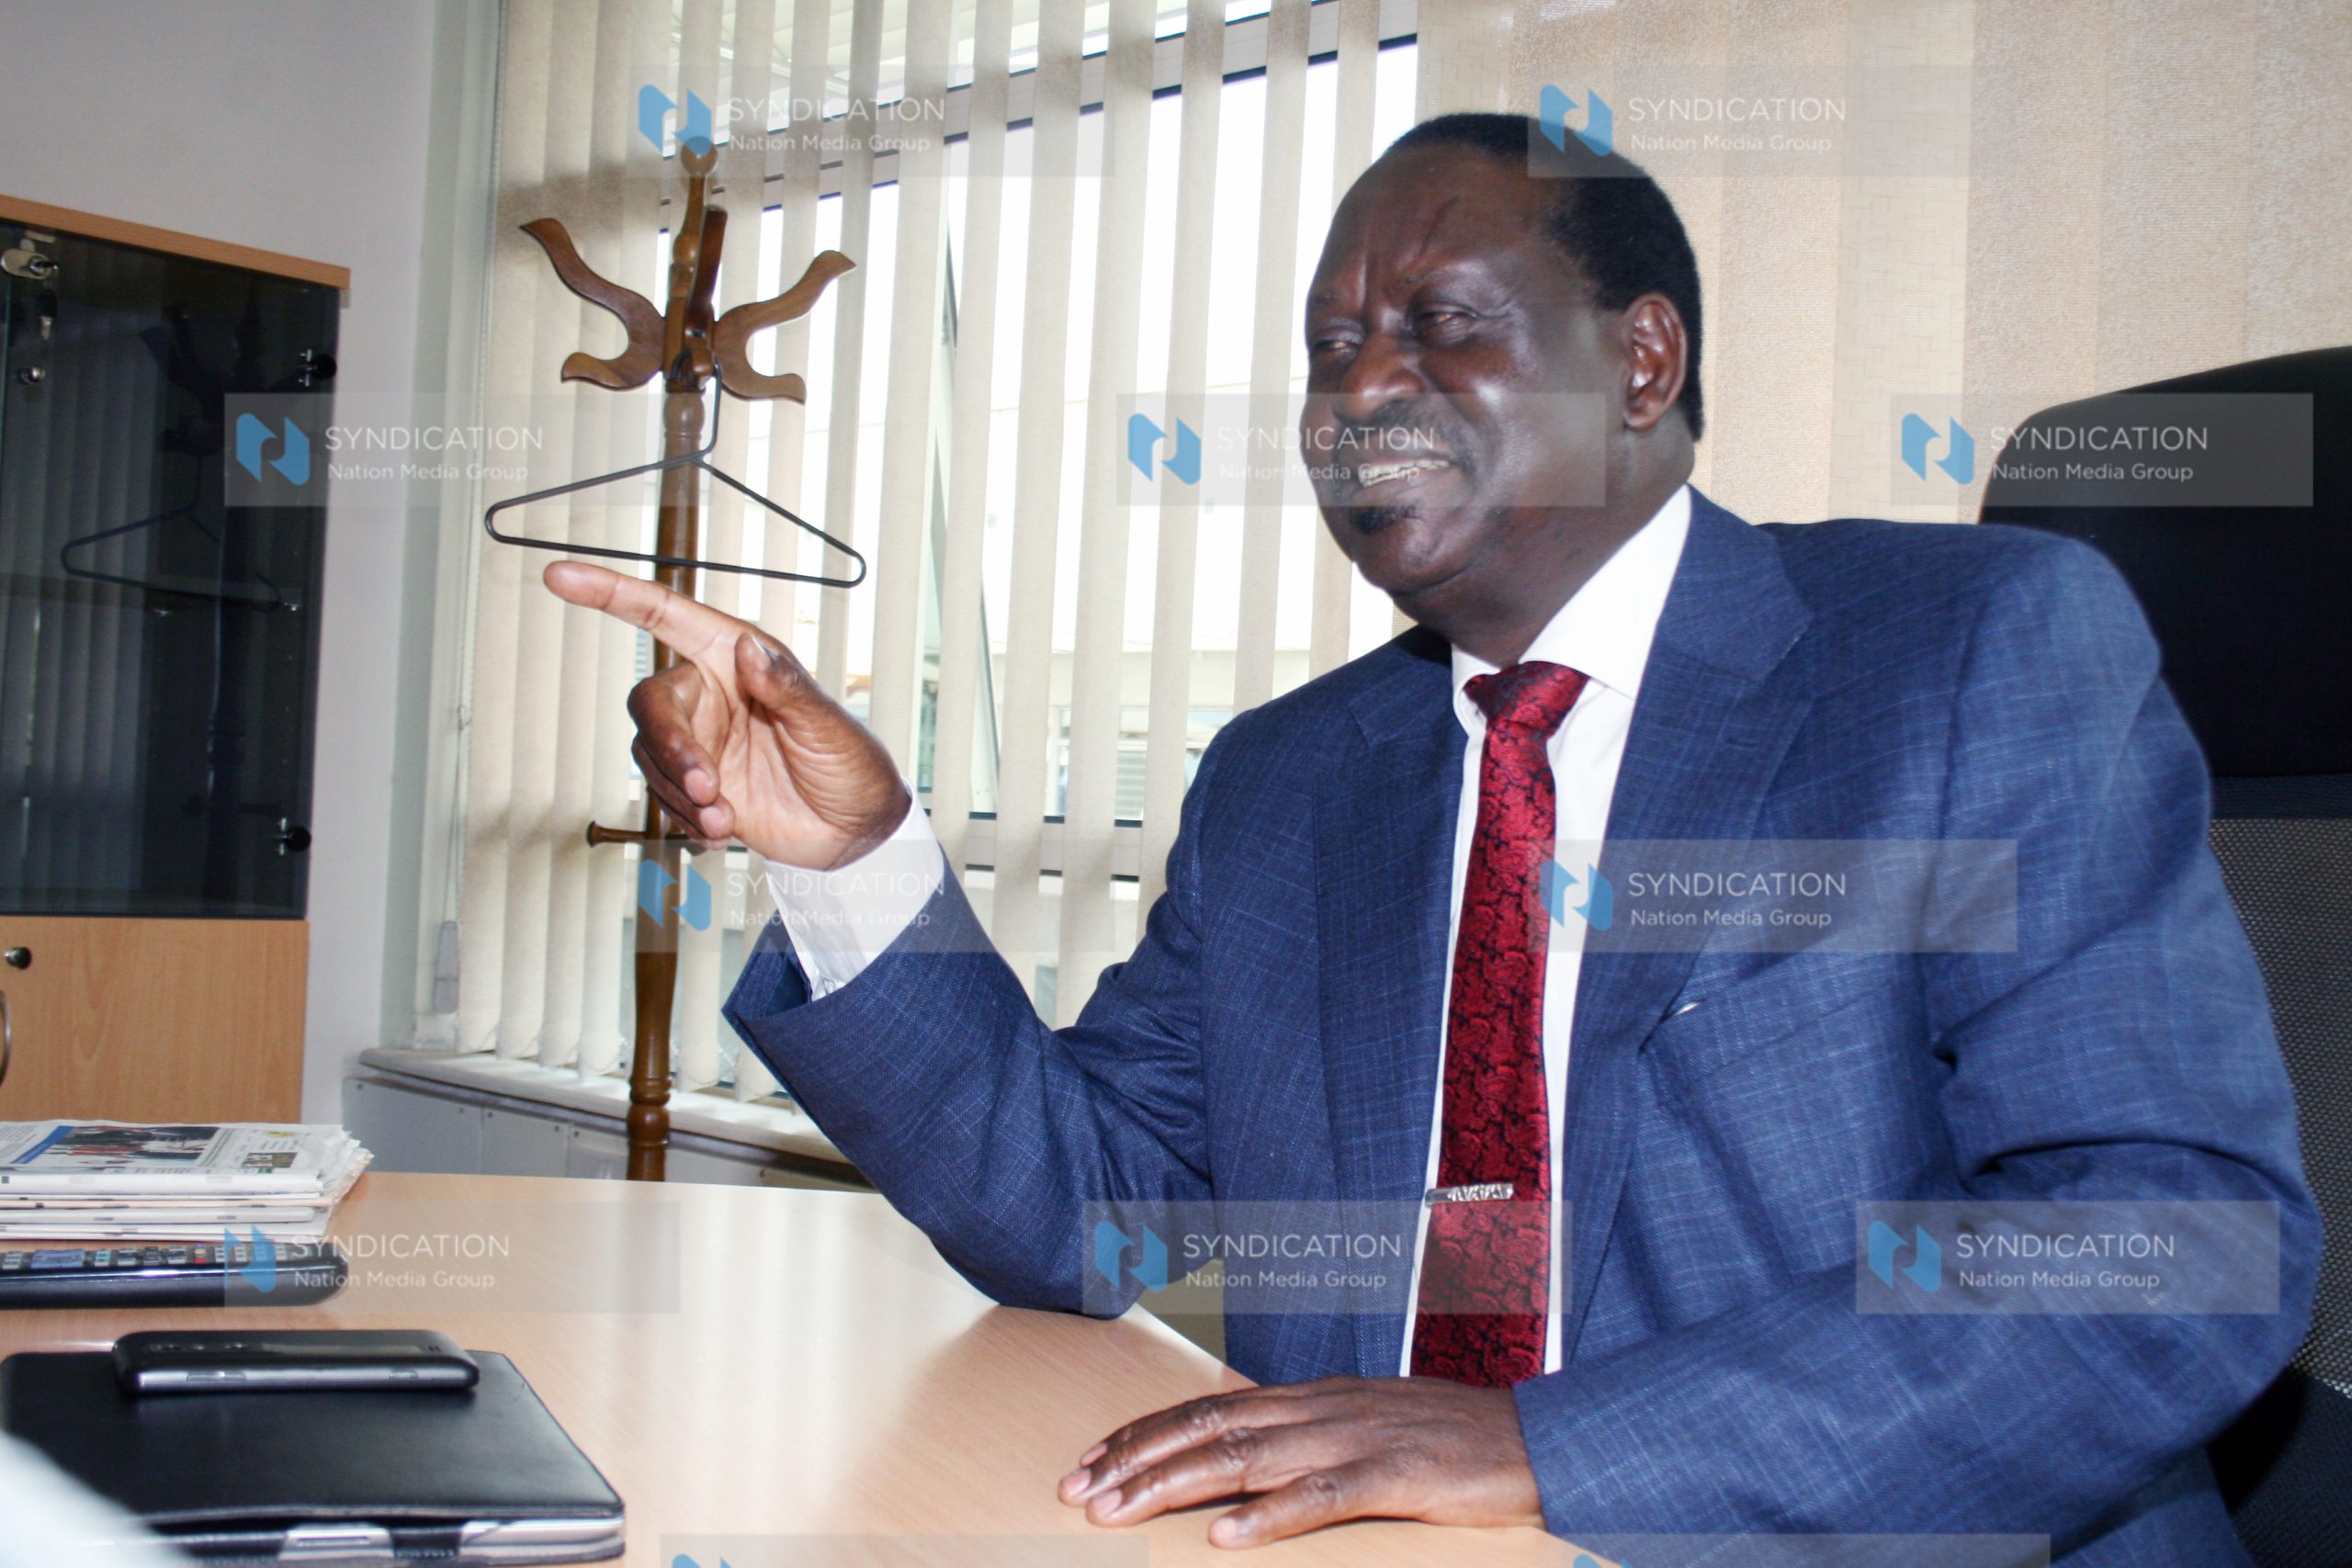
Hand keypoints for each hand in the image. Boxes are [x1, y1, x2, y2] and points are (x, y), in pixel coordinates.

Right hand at [542, 560, 908, 868]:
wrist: (854, 834)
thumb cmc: (851, 764)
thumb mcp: (828, 725)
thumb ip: (786, 688)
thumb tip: (750, 649)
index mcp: (736, 656)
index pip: (665, 614)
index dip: (611, 593)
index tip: (560, 577)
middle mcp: (710, 693)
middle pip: (651, 702)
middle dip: (670, 748)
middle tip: (706, 788)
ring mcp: (700, 741)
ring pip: (651, 756)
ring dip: (681, 793)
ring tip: (725, 818)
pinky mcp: (696, 786)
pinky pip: (665, 798)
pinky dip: (687, 820)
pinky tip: (725, 830)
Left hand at [1058, 1376, 1542, 1547]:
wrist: (1537, 1438)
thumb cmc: (1449, 1443)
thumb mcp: (1365, 1432)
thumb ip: (1305, 1442)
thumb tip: (1240, 1468)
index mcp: (1313, 1398)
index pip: (1208, 1407)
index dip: (1144, 1433)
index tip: (1089, 1460)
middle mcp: (1322, 1408)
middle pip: (1210, 1427)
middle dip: (1136, 1459)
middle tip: (1077, 1489)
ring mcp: (1357, 1437)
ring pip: (1247, 1456)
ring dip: (1175, 1484)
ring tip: (1119, 1510)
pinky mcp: (1396, 1474)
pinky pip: (1322, 1495)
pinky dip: (1268, 1516)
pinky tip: (1225, 1538)